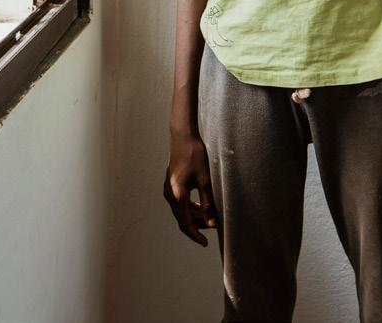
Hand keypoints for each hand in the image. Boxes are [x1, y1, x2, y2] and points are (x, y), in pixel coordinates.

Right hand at [163, 131, 217, 245]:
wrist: (183, 137)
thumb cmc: (195, 156)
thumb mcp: (205, 180)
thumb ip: (208, 203)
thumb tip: (211, 223)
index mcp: (178, 195)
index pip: (185, 223)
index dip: (195, 235)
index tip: (205, 243)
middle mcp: (170, 194)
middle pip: (182, 218)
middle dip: (197, 226)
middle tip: (213, 227)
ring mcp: (168, 189)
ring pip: (181, 211)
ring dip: (194, 216)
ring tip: (209, 218)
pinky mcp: (170, 184)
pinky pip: (179, 202)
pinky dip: (189, 207)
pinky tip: (200, 207)